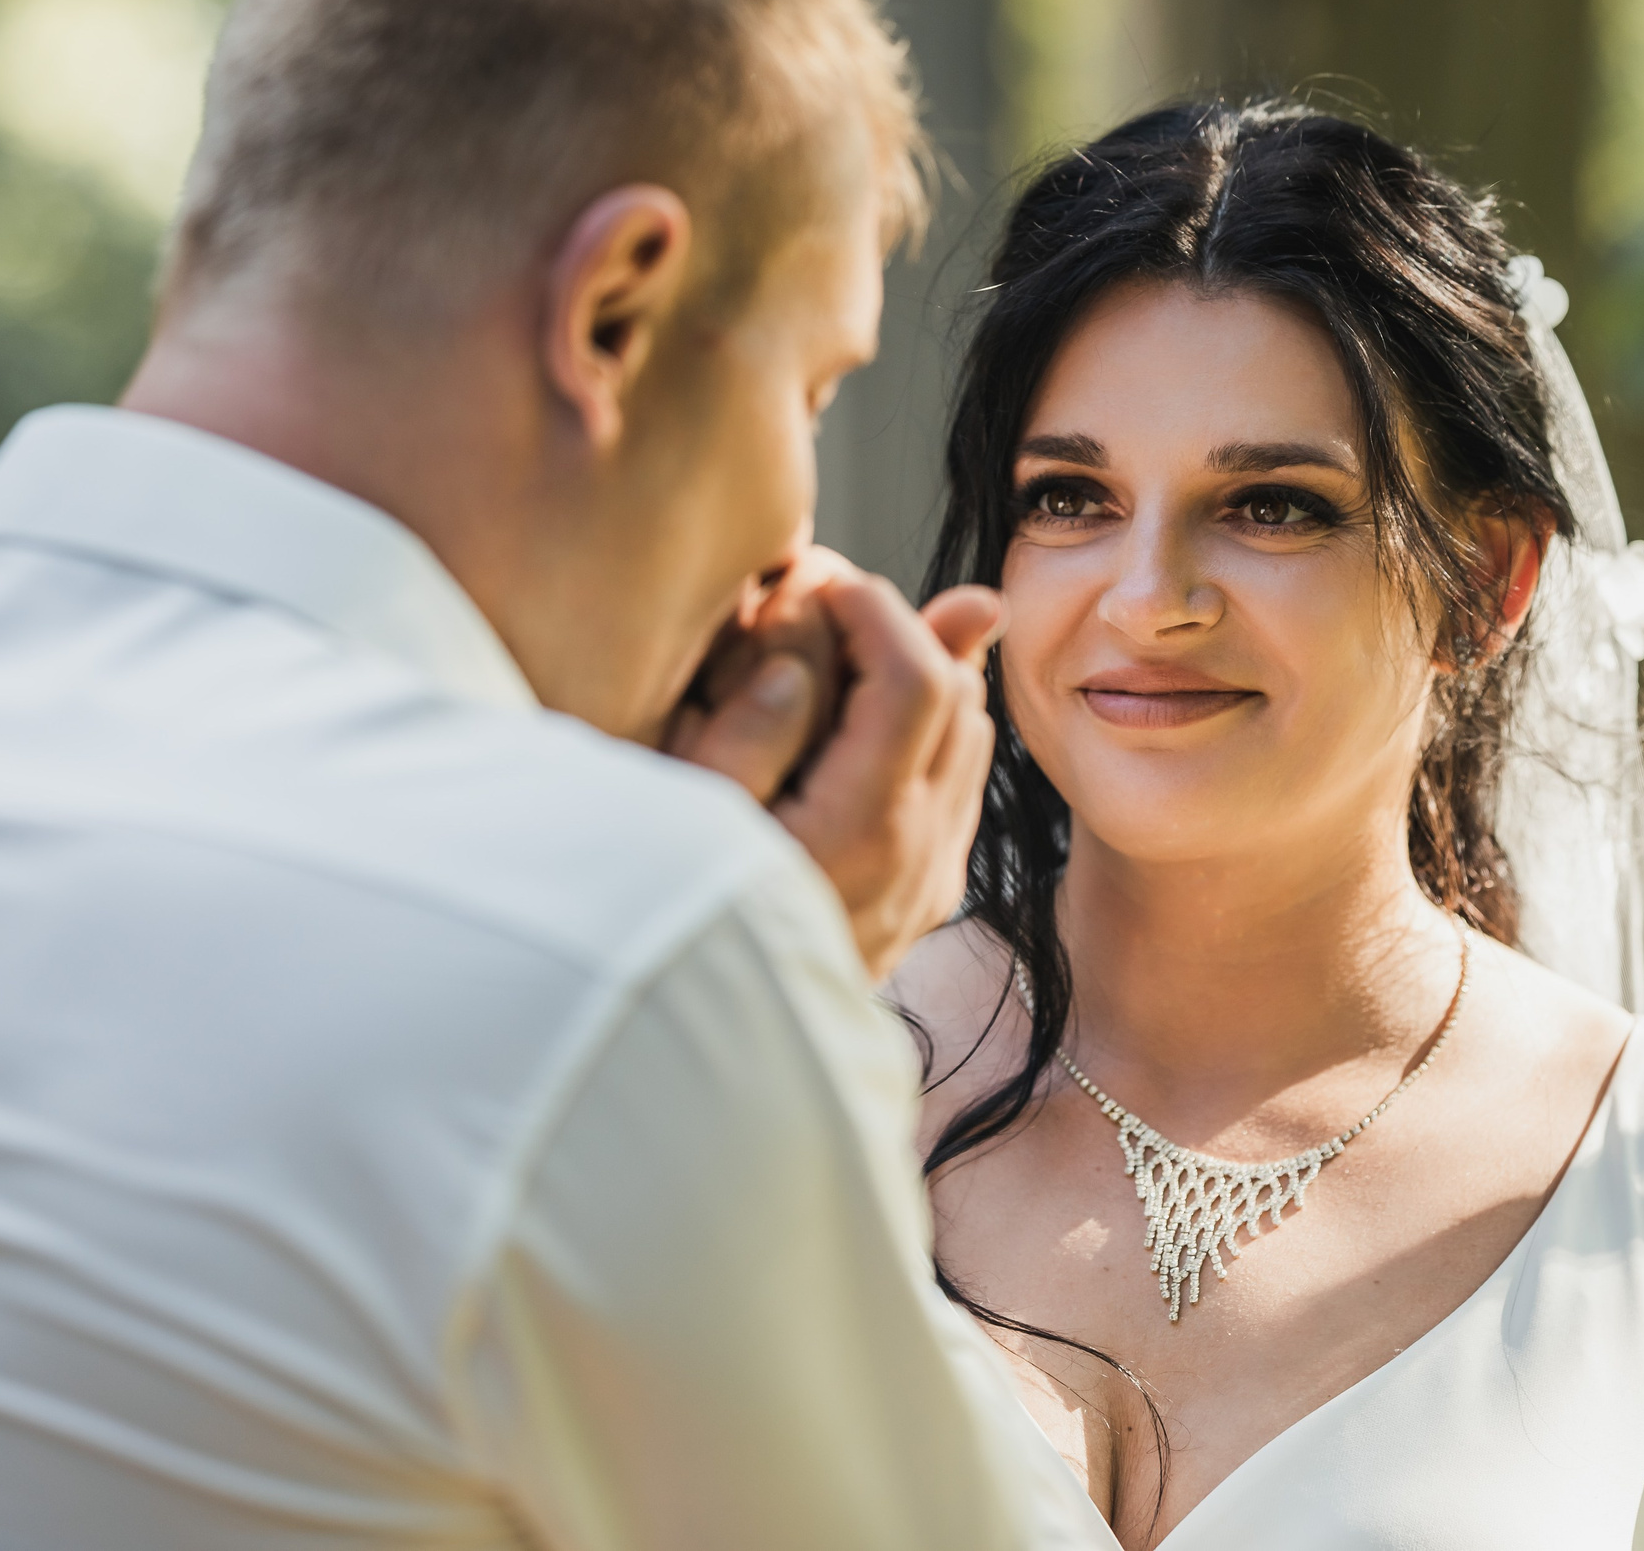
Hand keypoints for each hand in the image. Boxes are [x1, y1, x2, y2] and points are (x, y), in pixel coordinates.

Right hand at [668, 550, 1003, 979]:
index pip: (917, 677)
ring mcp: (933, 880)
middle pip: (960, 698)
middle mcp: (920, 853)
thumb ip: (747, 735)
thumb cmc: (670, 931)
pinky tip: (860, 725)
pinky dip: (927, 734)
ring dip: (921, 679)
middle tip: (826, 607)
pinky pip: (961, 786)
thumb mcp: (688, 825)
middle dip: (902, 630)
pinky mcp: (930, 899)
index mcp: (863, 827)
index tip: (821, 584)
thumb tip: (804, 665)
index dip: (878, 609)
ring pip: (972, 738)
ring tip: (839, 655)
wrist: (713, 1060)